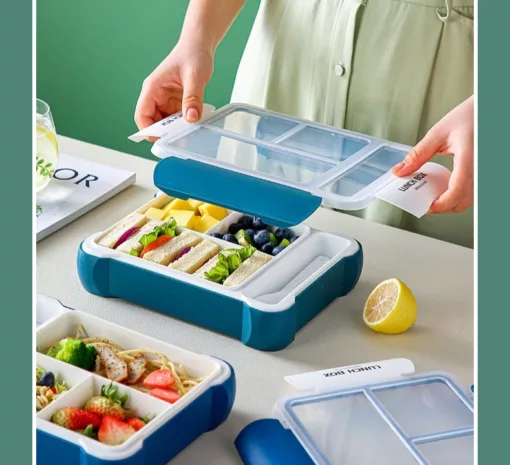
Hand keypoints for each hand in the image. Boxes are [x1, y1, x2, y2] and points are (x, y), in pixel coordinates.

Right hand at [134, 41, 213, 136]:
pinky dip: (185, 122)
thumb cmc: (192, 54)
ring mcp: (166, 100)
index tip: (161, 139)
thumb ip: (192, 98)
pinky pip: (178, 118)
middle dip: (165, 132)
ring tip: (190, 130)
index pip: (142, 114)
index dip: (148, 130)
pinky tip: (194, 122)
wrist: (199, 45)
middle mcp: (157, 96)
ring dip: (176, 128)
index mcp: (153, 88)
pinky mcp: (177, 102)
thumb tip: (191, 118)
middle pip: (154, 122)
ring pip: (167, 122)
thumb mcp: (194, 77)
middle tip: (181, 138)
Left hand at [392, 96, 473, 213]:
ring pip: (469, 199)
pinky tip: (446, 186)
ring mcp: (483, 172)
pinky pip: (472, 191)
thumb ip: (418, 155)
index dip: (440, 204)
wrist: (487, 109)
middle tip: (425, 202)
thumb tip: (401, 171)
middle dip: (443, 206)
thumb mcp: (438, 133)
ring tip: (433, 194)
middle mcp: (479, 168)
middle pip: (462, 202)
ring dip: (450, 202)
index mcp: (469, 159)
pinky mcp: (482, 172)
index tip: (426, 206)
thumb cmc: (470, 115)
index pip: (456, 192)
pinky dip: (458, 194)